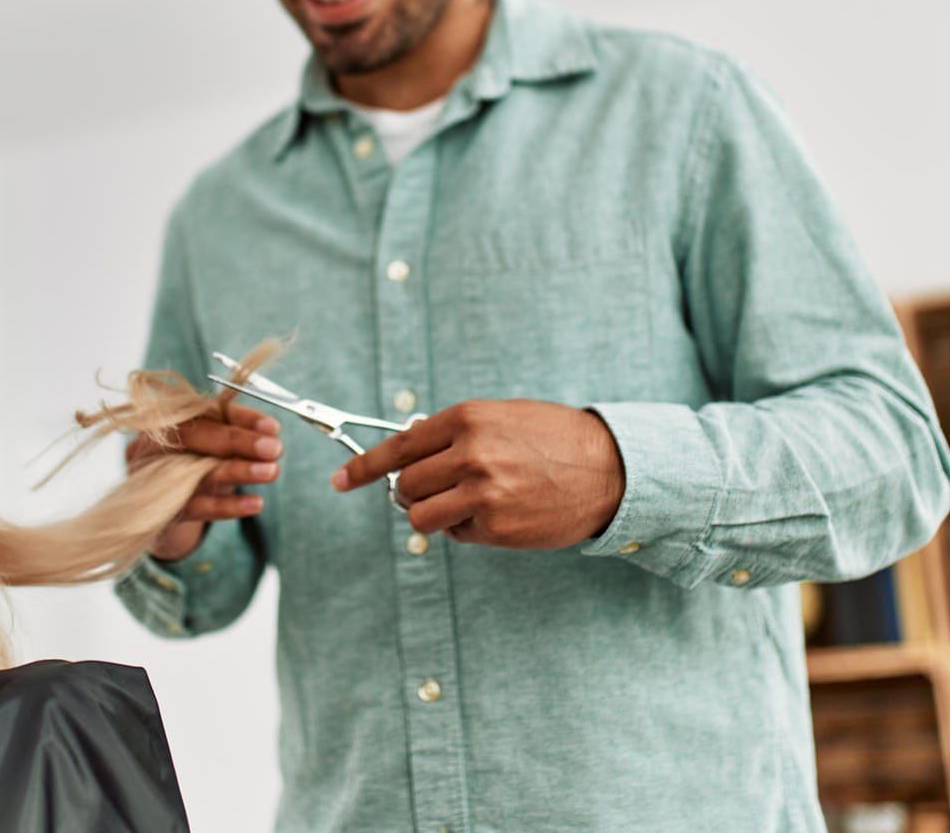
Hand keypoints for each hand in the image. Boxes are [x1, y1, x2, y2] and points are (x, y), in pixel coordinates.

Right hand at [128, 403, 282, 561]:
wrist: (161, 512)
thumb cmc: (191, 468)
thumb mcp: (211, 447)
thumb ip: (234, 435)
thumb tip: (270, 432)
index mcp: (165, 419)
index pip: (203, 410)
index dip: (239, 417)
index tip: (272, 427)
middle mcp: (151, 443)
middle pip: (193, 436)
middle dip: (237, 440)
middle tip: (274, 449)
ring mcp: (151, 477)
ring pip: (197, 471)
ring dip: (238, 471)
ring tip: (271, 472)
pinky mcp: (158, 509)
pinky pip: (196, 506)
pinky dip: (228, 506)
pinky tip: (255, 503)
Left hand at [332, 399, 624, 549]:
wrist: (609, 469)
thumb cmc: (553, 438)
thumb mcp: (500, 416)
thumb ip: (454, 432)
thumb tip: (408, 450)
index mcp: (467, 419)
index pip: (398, 446)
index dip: (363, 466)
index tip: (340, 479)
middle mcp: (470, 454)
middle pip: (404, 485)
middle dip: (409, 491)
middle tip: (435, 489)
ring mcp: (482, 493)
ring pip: (420, 515)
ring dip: (432, 513)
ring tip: (462, 503)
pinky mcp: (496, 526)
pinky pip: (456, 533)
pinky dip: (466, 528)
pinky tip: (496, 512)